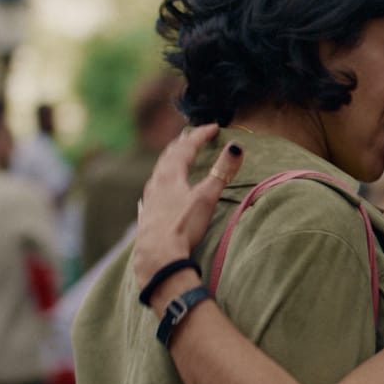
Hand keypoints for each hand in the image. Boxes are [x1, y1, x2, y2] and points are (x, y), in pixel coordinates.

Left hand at [133, 124, 244, 285]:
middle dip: (182, 144)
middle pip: (169, 156)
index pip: (186, 147)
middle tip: (192, 136)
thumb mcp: (206, 198)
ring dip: (170, 161)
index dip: (200, 135)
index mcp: (171, 175)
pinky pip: (153, 191)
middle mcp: (157, 183)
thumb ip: (221, 172)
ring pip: (159, 173)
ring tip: (176, 158)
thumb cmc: (182, 226)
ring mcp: (149, 199)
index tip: (213, 127)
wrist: (157, 256)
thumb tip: (236, 147)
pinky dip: (160, 183)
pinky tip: (156, 191)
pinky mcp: (147, 215)